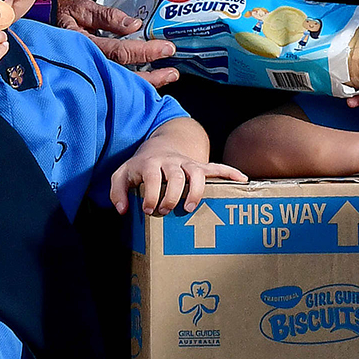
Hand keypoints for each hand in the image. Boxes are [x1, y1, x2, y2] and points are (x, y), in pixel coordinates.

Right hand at [56, 0, 179, 89]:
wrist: (35, 25)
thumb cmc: (59, 13)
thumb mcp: (81, 8)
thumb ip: (108, 17)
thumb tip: (134, 25)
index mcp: (86, 45)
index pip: (121, 52)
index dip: (146, 51)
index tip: (167, 49)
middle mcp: (86, 63)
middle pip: (123, 75)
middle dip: (151, 77)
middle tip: (173, 73)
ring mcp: (86, 72)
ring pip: (118, 84)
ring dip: (144, 83)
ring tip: (166, 80)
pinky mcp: (87, 77)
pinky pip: (111, 83)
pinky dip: (129, 85)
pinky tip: (145, 85)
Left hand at [110, 156, 245, 217]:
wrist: (158, 147)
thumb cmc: (139, 168)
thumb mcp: (122, 176)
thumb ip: (117, 192)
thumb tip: (123, 210)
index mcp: (151, 163)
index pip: (152, 177)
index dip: (151, 194)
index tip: (149, 210)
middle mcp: (170, 162)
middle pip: (176, 176)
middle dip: (172, 195)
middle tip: (166, 211)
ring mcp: (186, 163)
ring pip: (196, 172)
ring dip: (196, 190)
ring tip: (190, 208)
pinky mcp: (199, 166)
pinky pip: (216, 167)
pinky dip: (229, 172)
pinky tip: (242, 180)